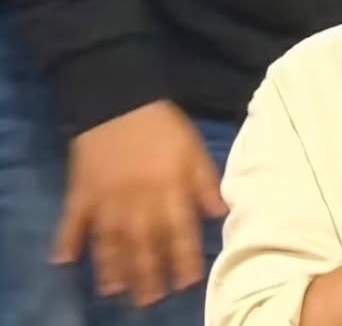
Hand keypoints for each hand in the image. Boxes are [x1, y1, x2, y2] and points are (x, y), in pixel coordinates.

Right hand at [52, 100, 227, 306]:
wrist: (118, 97)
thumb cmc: (163, 126)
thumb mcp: (194, 149)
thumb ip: (206, 182)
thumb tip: (220, 213)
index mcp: (170, 188)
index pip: (180, 230)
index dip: (184, 257)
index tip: (188, 281)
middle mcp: (139, 199)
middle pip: (144, 243)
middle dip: (148, 273)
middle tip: (151, 299)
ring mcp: (107, 197)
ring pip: (110, 239)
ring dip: (113, 266)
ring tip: (115, 289)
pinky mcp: (82, 190)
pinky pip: (73, 219)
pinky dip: (68, 240)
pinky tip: (65, 261)